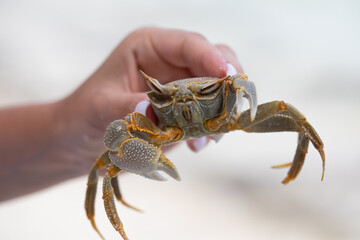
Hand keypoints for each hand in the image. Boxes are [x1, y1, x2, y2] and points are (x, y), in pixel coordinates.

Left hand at [57, 27, 242, 172]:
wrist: (81, 140)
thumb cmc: (84, 115)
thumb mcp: (99, 108)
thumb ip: (125, 107)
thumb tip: (152, 110)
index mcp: (148, 47)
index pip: (188, 44)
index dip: (210, 57)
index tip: (226, 76)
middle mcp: (169, 62)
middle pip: (213, 60)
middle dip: (225, 83)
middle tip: (230, 106)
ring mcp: (179, 86)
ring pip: (217, 88)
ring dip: (221, 110)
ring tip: (209, 136)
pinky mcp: (183, 110)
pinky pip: (209, 113)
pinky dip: (211, 128)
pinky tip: (199, 144)